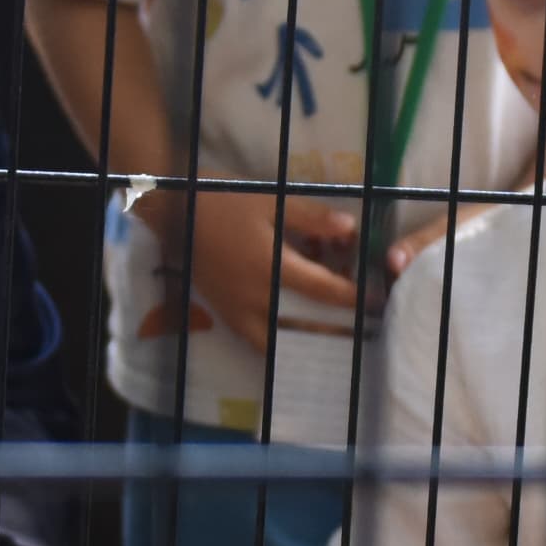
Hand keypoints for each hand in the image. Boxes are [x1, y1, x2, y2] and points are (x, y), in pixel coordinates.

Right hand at [159, 179, 372, 355]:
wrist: (172, 210)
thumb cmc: (222, 200)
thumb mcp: (270, 201)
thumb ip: (311, 218)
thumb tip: (350, 229)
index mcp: (271, 267)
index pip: (322, 290)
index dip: (351, 298)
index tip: (373, 304)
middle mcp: (255, 297)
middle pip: (302, 326)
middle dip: (331, 332)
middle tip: (356, 336)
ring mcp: (236, 309)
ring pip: (276, 341)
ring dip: (302, 342)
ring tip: (325, 344)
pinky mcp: (221, 312)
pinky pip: (252, 340)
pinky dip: (273, 346)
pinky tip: (287, 343)